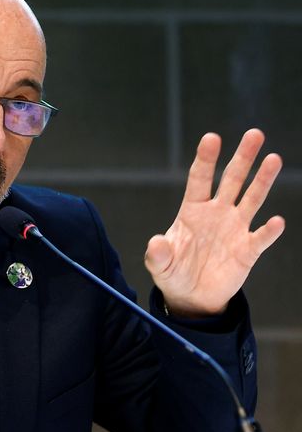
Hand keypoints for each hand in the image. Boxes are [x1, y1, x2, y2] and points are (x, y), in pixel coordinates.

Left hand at [144, 129, 284, 317]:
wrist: (192, 297)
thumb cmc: (173, 273)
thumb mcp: (159, 264)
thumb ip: (157, 254)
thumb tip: (156, 243)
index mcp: (192, 210)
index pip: (200, 179)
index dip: (206, 159)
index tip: (212, 138)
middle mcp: (216, 213)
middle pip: (232, 180)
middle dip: (242, 157)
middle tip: (254, 134)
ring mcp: (234, 229)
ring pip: (252, 199)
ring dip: (263, 180)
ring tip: (273, 159)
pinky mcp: (248, 250)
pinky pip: (260, 237)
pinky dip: (269, 231)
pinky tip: (276, 222)